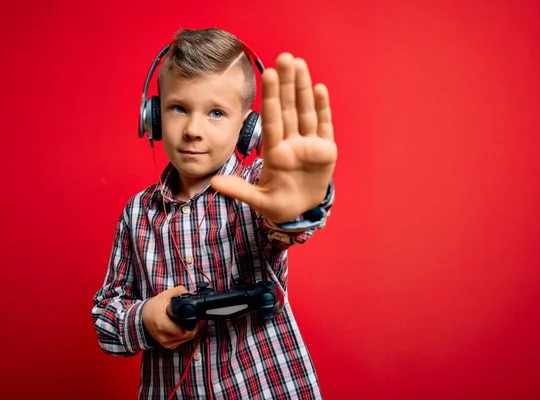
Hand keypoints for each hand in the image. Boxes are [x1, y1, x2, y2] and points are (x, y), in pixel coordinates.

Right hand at [142, 286, 199, 349]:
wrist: (142, 318)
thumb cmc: (153, 307)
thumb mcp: (165, 295)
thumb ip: (180, 292)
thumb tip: (192, 295)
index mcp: (162, 324)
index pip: (184, 330)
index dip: (193, 322)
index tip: (196, 314)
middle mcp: (164, 336)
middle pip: (187, 335)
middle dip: (194, 325)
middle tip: (195, 316)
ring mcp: (166, 343)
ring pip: (186, 339)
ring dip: (191, 330)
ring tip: (191, 320)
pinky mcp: (168, 345)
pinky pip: (182, 341)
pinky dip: (186, 335)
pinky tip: (185, 326)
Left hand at [211, 52, 336, 222]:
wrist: (300, 213)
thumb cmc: (278, 204)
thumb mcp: (258, 200)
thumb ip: (239, 190)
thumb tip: (213, 183)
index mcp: (275, 152)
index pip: (272, 119)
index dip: (271, 97)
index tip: (267, 73)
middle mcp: (291, 143)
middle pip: (290, 108)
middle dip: (287, 84)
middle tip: (284, 57)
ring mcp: (309, 145)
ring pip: (306, 111)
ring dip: (303, 88)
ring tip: (300, 64)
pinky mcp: (326, 151)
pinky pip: (324, 125)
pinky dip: (322, 108)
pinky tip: (319, 88)